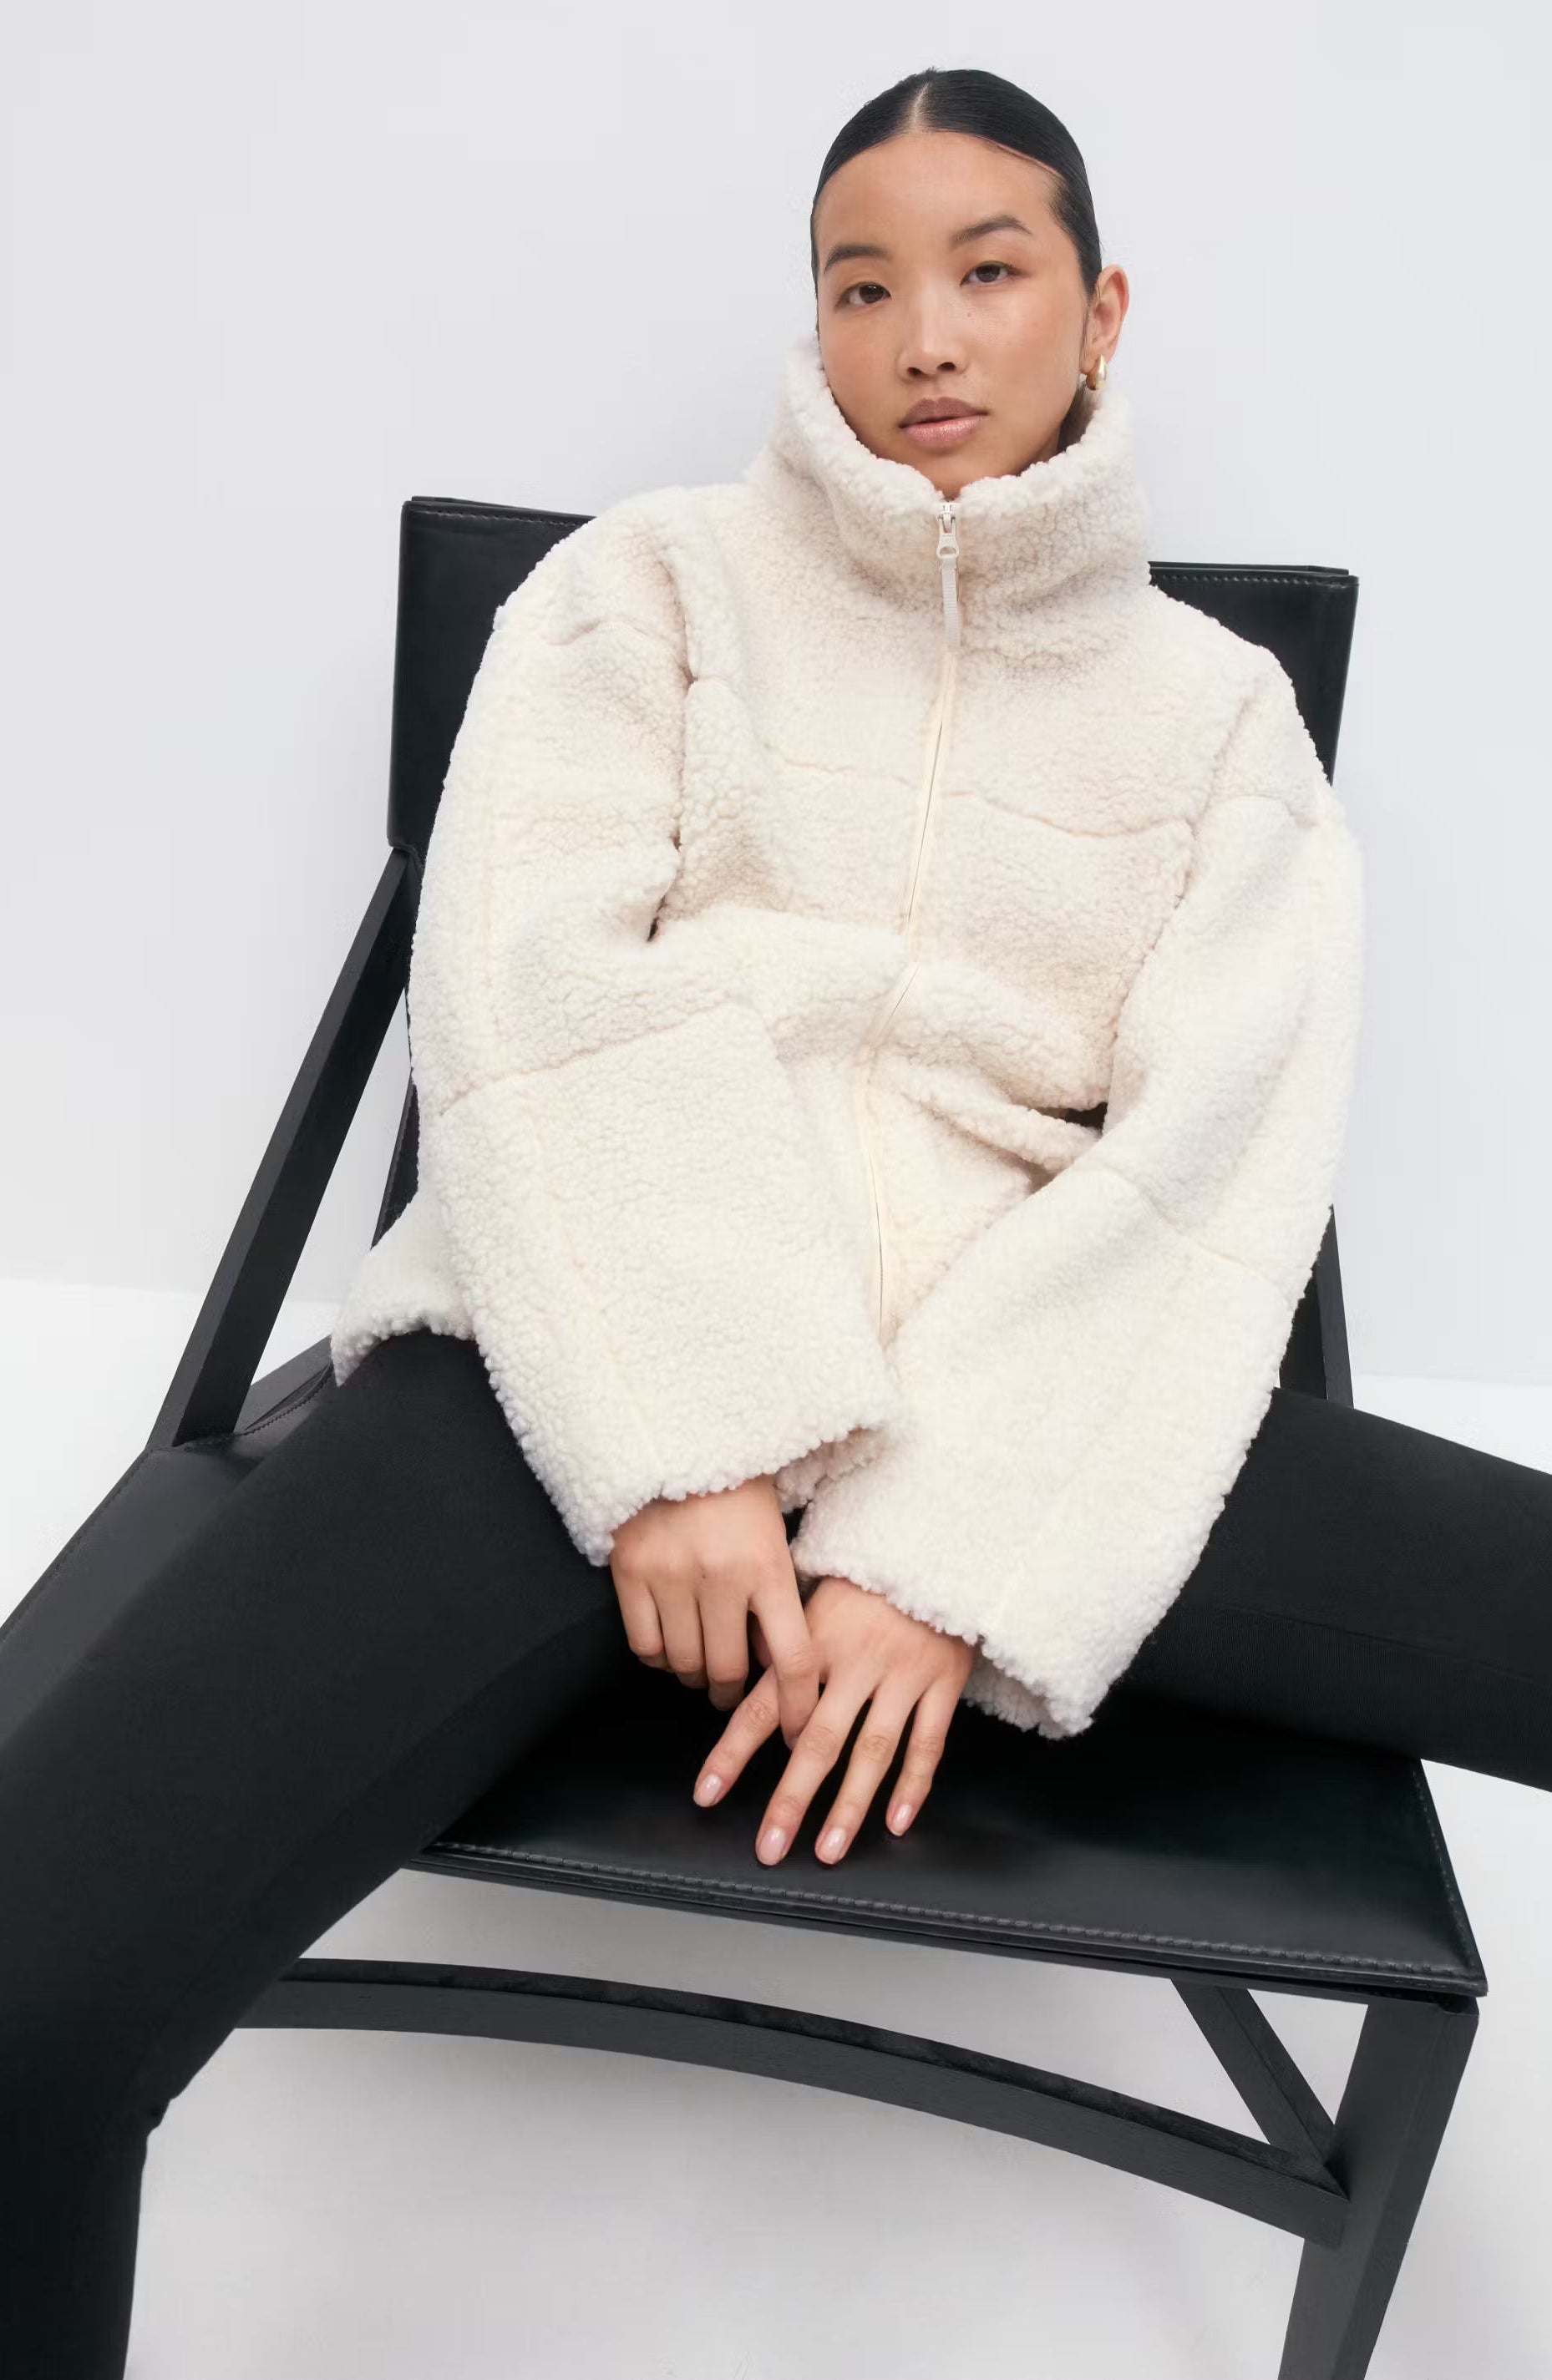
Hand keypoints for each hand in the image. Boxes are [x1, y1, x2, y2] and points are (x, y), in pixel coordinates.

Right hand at [609, 1476, 821, 1744]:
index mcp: (768, 1566)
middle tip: (734, 1691)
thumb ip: (780, 1598)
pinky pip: (643, 1645)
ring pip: (684, 1664)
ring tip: (702, 1666)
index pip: (792, 1660)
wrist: (676, 1434)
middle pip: (730, 1671)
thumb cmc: (738, 1487)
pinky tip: (669, 1645)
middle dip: (734, 1693)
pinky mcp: (629, 1571)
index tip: (796, 1732)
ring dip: (696, 1676)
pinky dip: (657, 1657)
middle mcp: (720, 1577)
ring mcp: (670, 1576)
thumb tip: (772, 1667)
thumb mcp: (776, 1536)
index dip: (796, 1707)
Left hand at [691, 1574, 975, 1863]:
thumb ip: (787, 1649)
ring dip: (848, 1807)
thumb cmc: (867, 1579)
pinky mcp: (942, 1683)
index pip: (763, 1705)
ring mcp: (902, 1675)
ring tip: (827, 1850)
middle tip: (768, 1847)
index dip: (732, 1752)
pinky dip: (912, 1787)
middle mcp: (855, 1662)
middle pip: (817, 1741)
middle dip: (790, 1800)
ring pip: (872, 1751)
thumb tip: (748, 1693)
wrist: (937, 1549)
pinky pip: (927, 1743)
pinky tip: (895, 1824)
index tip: (706, 1794)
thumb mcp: (815, 1599)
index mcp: (814, 1641)